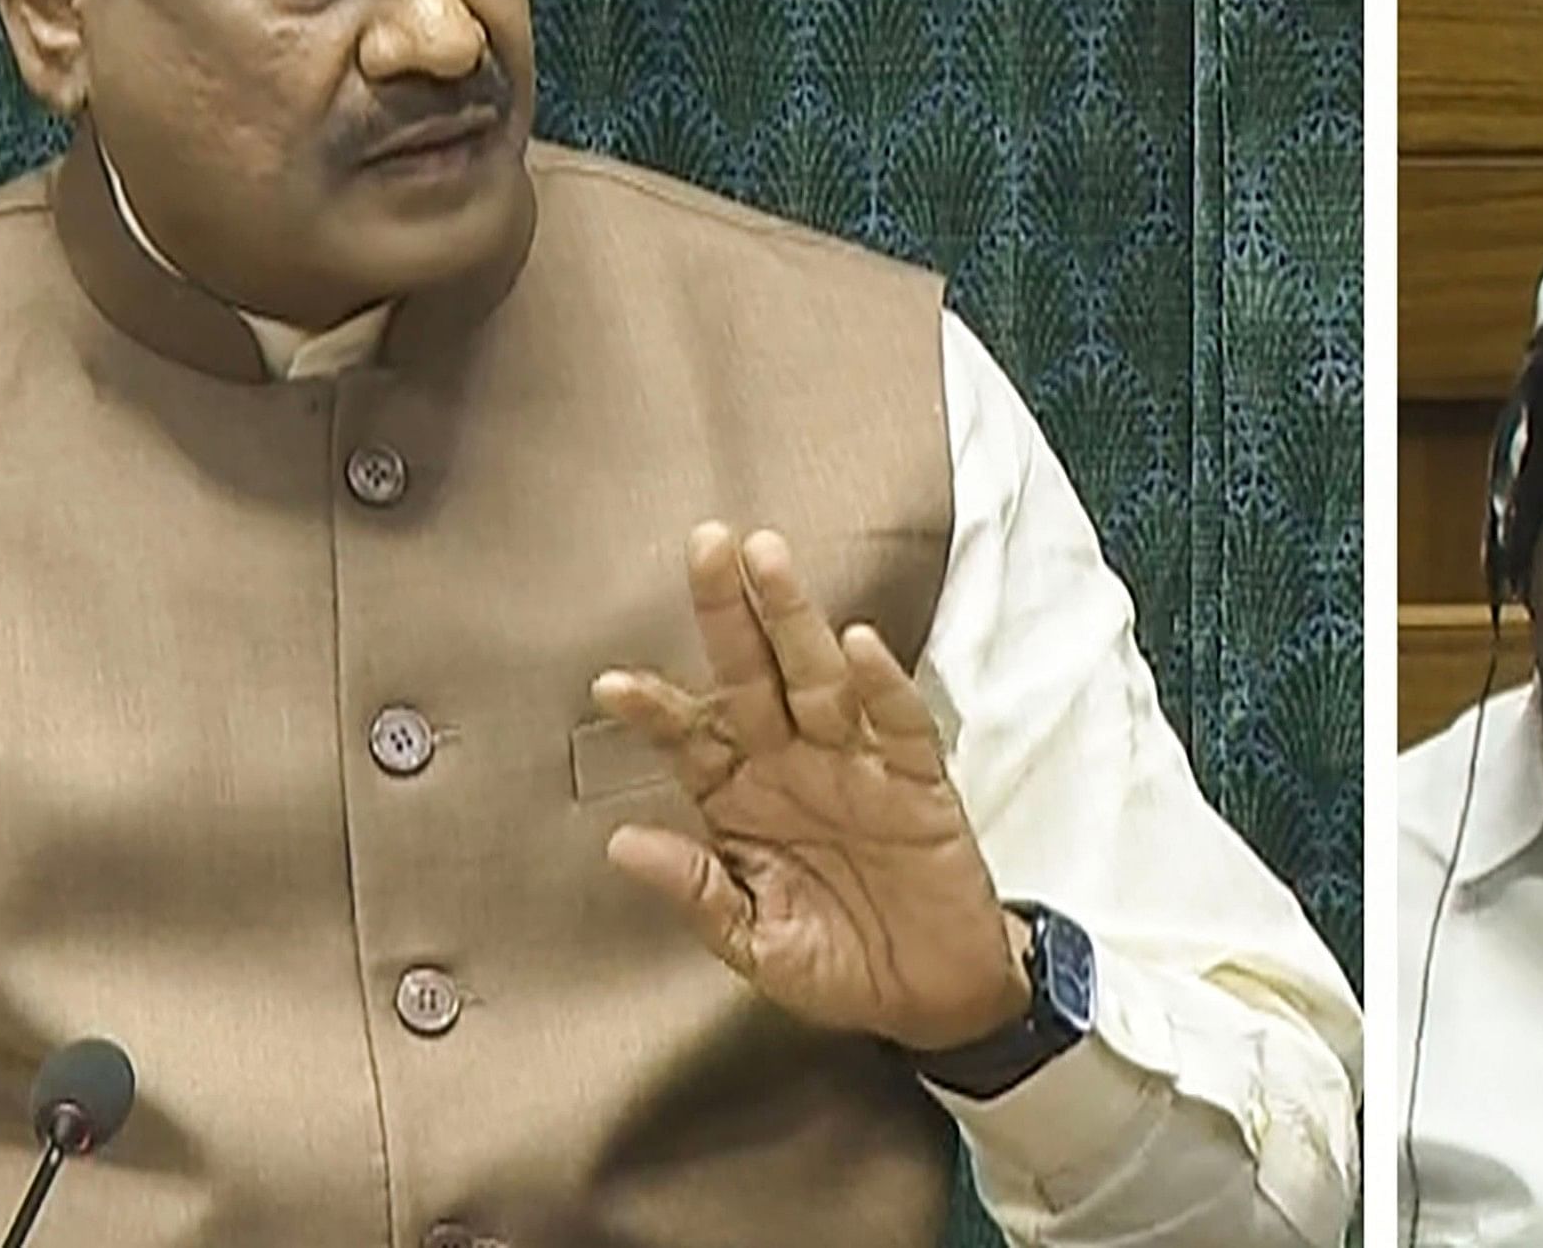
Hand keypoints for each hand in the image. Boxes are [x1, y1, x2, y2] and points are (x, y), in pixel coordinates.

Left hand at [594, 522, 1028, 1053]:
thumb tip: (623, 843)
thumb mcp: (755, 945)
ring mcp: (859, 767)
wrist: (931, 996)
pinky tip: (860, 645)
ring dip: (796, 620)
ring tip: (769, 562)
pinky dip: (883, 685)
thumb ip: (698, 892)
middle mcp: (796, 767)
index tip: (611, 686)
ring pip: (822, 679)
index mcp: (745, 801)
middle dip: (730, 612)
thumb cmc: (839, 964)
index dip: (656, 711)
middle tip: (706, 545)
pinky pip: (900, 724)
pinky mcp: (919, 782)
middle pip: (755, 677)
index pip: (693, 739)